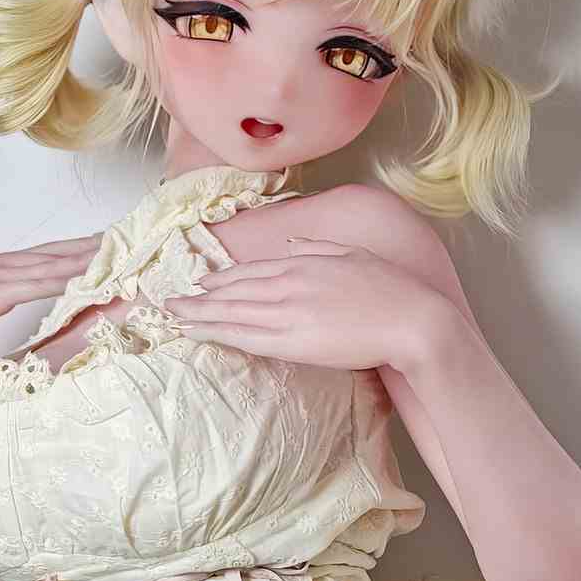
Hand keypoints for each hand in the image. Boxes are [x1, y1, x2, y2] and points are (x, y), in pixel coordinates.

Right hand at [0, 234, 102, 357]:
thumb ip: (5, 295)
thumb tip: (25, 296)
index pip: (46, 252)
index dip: (76, 246)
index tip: (105, 243)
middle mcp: (0, 263)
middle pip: (54, 252)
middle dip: (88, 247)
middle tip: (121, 240)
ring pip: (49, 266)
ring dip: (82, 262)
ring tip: (112, 259)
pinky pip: (34, 286)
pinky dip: (60, 282)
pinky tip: (82, 282)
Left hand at [162, 236, 446, 374]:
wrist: (411, 320)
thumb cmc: (392, 290)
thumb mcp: (353, 254)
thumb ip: (318, 246)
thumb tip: (292, 239)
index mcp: (304, 262)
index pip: (252, 271)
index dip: (223, 278)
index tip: (202, 282)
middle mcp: (289, 283)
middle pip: (234, 290)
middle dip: (199, 296)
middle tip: (169, 301)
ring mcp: (288, 311)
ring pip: (232, 311)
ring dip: (199, 313)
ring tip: (173, 316)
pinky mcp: (292, 340)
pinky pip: (245, 335)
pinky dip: (217, 331)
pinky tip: (197, 331)